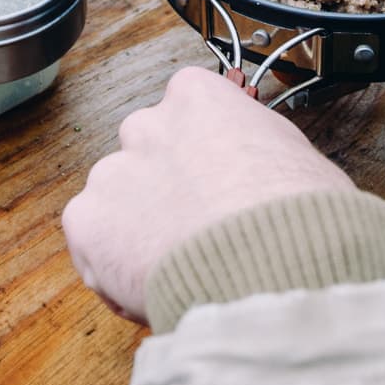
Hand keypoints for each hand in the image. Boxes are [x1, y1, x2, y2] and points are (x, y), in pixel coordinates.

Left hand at [62, 66, 354, 323]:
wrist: (269, 266)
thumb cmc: (296, 215)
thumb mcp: (297, 155)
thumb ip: (258, 148)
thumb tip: (260, 167)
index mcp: (197, 96)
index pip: (187, 112)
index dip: (204, 155)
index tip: (217, 183)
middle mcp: (147, 125)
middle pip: (147, 154)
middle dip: (166, 190)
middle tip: (198, 229)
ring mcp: (112, 172)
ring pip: (118, 201)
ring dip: (139, 230)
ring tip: (182, 267)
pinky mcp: (87, 222)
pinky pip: (93, 246)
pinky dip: (114, 270)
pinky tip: (154, 288)